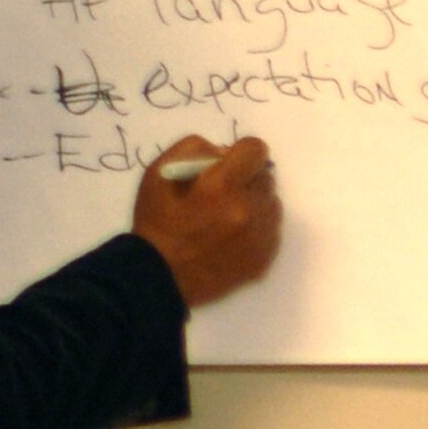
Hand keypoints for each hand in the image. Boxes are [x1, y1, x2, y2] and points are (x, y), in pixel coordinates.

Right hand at [132, 136, 281, 307]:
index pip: (256, 150)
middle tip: (222, 195)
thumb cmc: (155, 223)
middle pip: (265, 177)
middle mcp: (247, 209)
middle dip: (245, 180)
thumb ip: (193, 149)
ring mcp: (258, 237)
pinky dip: (256, 229)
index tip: (229, 164)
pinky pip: (272, 231)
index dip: (241, 153)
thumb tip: (223, 152)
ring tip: (227, 218)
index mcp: (221, 185)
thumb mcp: (159, 173)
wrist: (159, 278)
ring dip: (254, 204)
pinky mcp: (263, 259)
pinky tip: (232, 237)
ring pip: (271, 204)